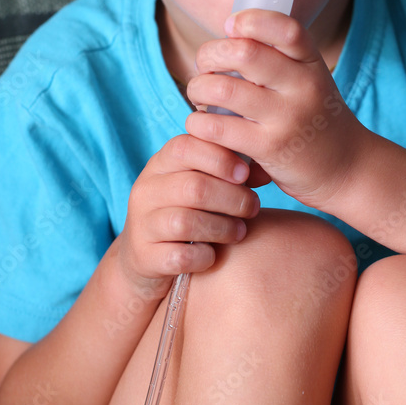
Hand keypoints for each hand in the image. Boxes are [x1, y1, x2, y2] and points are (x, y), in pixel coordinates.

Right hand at [118, 134, 259, 294]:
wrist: (146, 257)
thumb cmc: (186, 211)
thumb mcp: (199, 184)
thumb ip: (227, 172)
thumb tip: (263, 168)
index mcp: (160, 164)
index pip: (185, 147)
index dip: (220, 158)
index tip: (246, 174)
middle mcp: (146, 190)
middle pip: (194, 187)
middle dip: (233, 198)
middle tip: (253, 207)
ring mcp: (142, 224)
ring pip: (187, 223)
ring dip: (223, 228)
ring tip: (240, 232)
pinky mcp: (145, 258)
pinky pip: (182, 256)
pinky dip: (205, 257)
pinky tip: (213, 255)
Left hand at [185, 9, 366, 211]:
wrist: (347, 167)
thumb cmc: (315, 116)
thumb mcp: (310, 79)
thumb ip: (277, 58)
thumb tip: (226, 37)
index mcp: (311, 62)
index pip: (285, 28)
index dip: (251, 20)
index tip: (230, 26)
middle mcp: (303, 86)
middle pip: (244, 53)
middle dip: (210, 54)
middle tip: (205, 66)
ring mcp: (287, 118)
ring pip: (223, 89)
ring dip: (199, 88)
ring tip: (200, 95)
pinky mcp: (269, 148)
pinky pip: (218, 128)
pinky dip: (199, 123)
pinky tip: (203, 124)